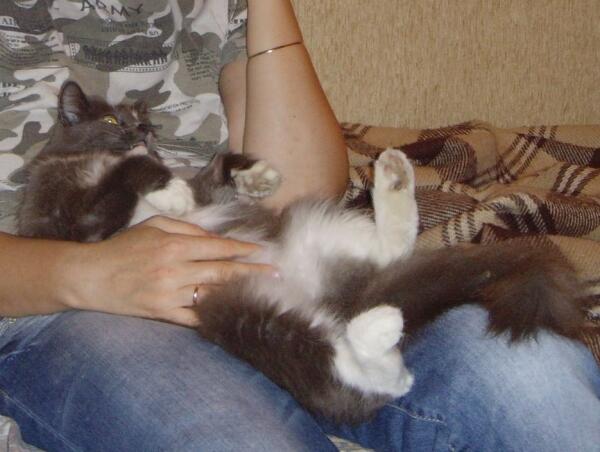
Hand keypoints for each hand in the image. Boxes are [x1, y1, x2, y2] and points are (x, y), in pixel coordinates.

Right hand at [63, 216, 274, 326]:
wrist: (91, 277)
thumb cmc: (123, 247)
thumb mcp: (154, 226)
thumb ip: (187, 229)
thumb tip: (215, 237)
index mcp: (175, 245)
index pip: (219, 248)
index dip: (244, 250)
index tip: (263, 251)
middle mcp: (176, 270)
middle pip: (223, 272)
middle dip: (253, 272)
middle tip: (276, 274)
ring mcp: (170, 294)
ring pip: (213, 294)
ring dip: (239, 293)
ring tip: (262, 291)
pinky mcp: (162, 313)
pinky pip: (194, 317)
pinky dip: (214, 315)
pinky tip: (233, 313)